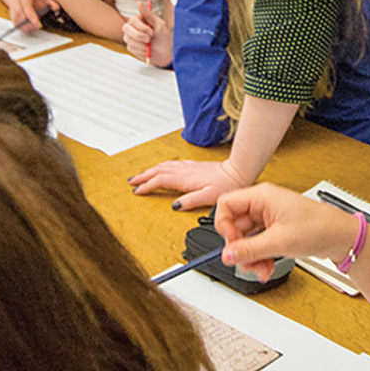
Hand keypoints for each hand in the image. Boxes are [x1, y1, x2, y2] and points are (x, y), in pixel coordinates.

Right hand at [6, 0, 58, 34]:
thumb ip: (51, 3)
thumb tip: (57, 9)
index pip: (27, 9)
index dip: (33, 18)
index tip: (39, 25)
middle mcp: (17, 4)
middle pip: (21, 18)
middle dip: (30, 25)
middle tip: (38, 27)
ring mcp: (13, 11)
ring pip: (18, 23)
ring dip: (27, 28)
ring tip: (35, 27)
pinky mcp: (12, 18)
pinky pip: (17, 26)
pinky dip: (24, 29)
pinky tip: (30, 28)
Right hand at [123, 0, 171, 65]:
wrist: (166, 53)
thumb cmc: (164, 37)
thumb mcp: (159, 25)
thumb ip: (148, 14)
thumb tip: (138, 3)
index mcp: (139, 20)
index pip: (132, 20)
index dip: (141, 27)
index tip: (151, 32)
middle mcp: (132, 27)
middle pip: (126, 28)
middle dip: (138, 35)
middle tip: (148, 40)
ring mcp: (130, 37)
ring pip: (128, 39)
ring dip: (141, 44)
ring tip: (150, 45)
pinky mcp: (131, 47)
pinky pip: (131, 48)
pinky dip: (140, 50)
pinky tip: (147, 50)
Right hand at [129, 157, 250, 207]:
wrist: (237, 172)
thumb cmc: (226, 184)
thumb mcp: (208, 197)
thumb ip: (190, 201)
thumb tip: (175, 206)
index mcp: (185, 179)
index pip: (160, 181)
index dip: (147, 186)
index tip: (137, 191)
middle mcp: (185, 171)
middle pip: (158, 171)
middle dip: (143, 176)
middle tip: (132, 181)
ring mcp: (189, 167)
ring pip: (164, 166)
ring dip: (151, 170)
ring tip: (141, 175)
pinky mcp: (194, 166)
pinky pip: (172, 164)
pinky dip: (162, 166)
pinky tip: (162, 168)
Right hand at [214, 185, 353, 282]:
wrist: (340, 236)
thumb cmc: (318, 227)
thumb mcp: (278, 241)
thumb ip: (249, 249)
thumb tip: (227, 255)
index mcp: (261, 196)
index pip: (226, 205)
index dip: (224, 226)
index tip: (232, 245)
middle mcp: (263, 204)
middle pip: (236, 225)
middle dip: (241, 248)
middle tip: (247, 263)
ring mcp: (269, 217)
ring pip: (247, 238)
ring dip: (251, 256)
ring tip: (262, 269)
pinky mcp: (276, 229)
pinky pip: (258, 243)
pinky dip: (260, 256)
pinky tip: (267, 267)